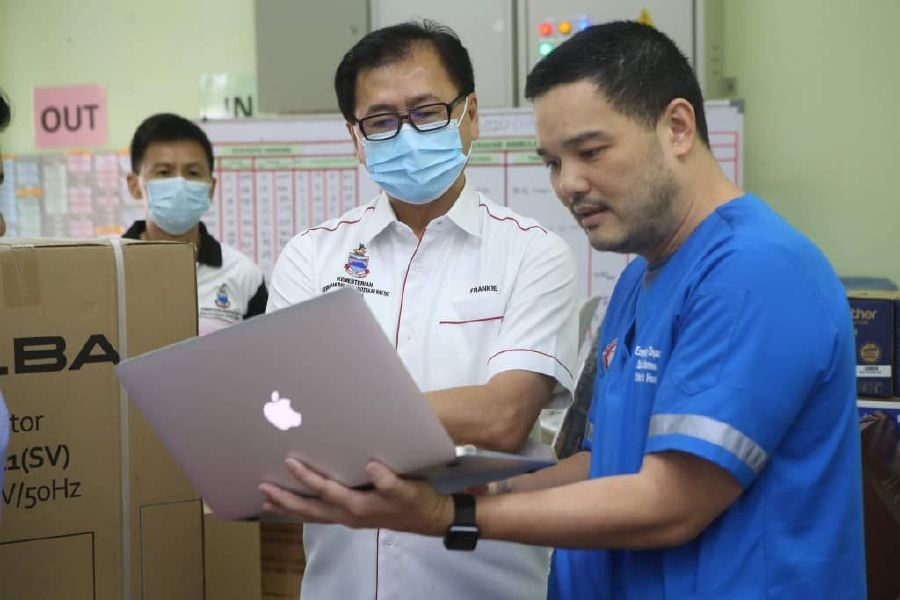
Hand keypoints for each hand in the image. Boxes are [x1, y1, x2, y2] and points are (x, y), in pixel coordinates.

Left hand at [258, 458, 453, 536]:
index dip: (307, 477)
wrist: (430, 519)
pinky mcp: (353, 517)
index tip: (289, 462)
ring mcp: (349, 518)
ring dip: (289, 508)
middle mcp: (348, 515)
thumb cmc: (417, 501)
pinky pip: (321, 515)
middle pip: (310, 510)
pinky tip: (297, 504)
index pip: (326, 490)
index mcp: (358, 506)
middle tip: (262, 489)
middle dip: (285, 500)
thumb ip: (390, 480)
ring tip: (267, 500)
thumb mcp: (407, 490)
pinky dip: (304, 511)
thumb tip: (371, 465)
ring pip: (312, 515)